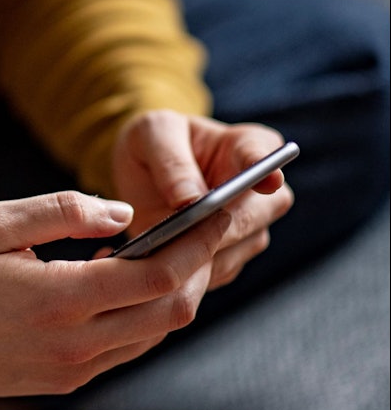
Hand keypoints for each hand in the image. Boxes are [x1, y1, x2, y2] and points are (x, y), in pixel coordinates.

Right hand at [0, 191, 230, 409]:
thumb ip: (62, 211)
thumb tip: (124, 212)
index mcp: (57, 300)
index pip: (160, 274)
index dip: (200, 240)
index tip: (221, 209)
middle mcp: (73, 345)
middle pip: (173, 310)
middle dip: (201, 265)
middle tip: (205, 225)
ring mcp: (70, 371)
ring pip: (155, 334)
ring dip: (174, 291)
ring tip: (174, 247)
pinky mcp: (62, 381)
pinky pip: (126, 349)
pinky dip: (144, 314)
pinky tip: (129, 280)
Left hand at [112, 109, 293, 289]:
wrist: (142, 172)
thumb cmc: (154, 142)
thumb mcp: (153, 134)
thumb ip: (172, 162)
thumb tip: (190, 201)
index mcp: (249, 146)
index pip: (264, 158)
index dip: (267, 173)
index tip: (268, 181)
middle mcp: (260, 191)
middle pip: (255, 216)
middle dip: (220, 227)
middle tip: (181, 234)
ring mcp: (248, 228)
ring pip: (235, 251)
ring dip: (199, 256)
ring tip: (157, 253)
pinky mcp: (227, 257)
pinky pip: (213, 273)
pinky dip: (186, 275)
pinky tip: (156, 269)